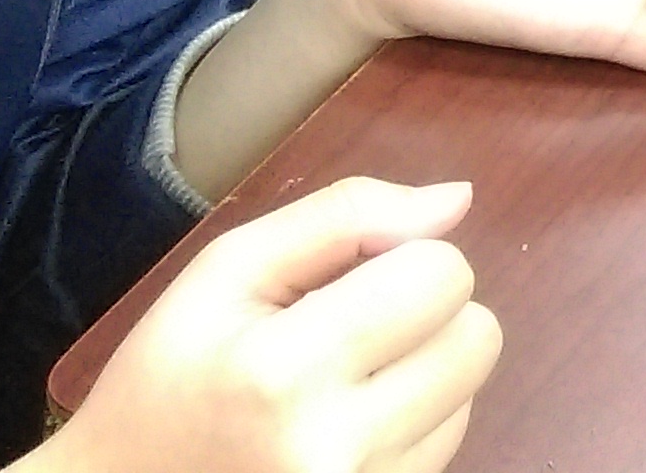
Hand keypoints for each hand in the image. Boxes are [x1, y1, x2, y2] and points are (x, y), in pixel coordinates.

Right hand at [36, 178, 498, 472]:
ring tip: (335, 386)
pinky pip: (448, 442)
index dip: (403, 259)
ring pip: (472, 391)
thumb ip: (344, 217)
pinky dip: (411, 424)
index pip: (442, 274)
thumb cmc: (167, 379)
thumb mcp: (224, 273)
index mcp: (285, 371)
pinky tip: (342, 427)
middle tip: (344, 331)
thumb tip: (459, 198)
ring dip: (421, 373)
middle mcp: (335, 448)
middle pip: (478, 336)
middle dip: (424, 315)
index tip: (341, 282)